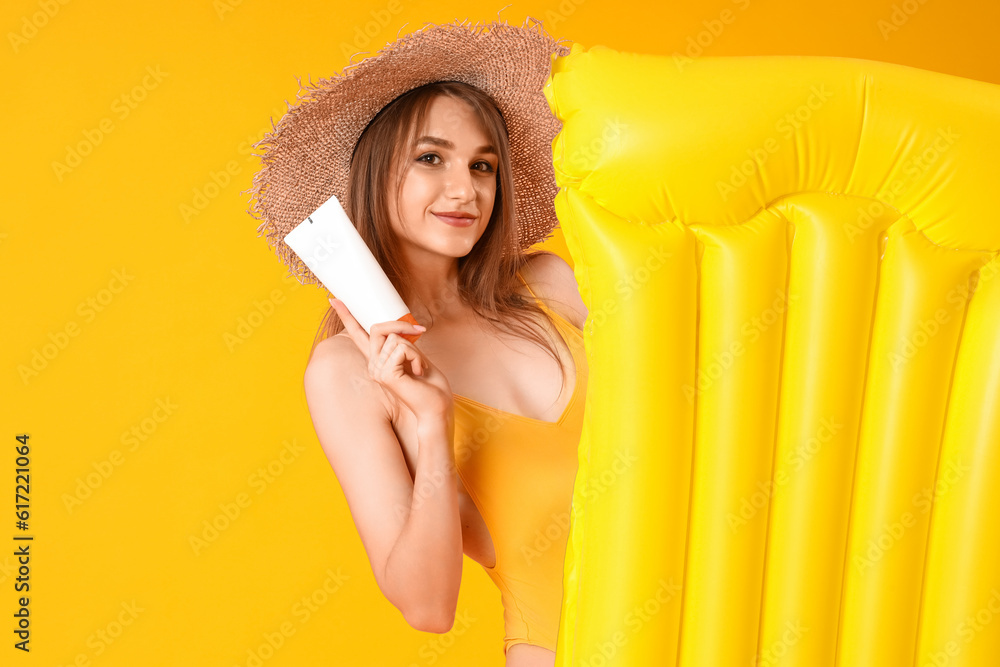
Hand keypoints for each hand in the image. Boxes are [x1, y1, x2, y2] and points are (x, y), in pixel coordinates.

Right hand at [329, 298, 452, 421]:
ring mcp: (377, 370)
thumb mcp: (414, 356)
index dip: (347, 316)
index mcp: (379, 360)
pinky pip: (402, 347)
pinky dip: (417, 357)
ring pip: (395, 338)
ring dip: (415, 349)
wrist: (436, 408)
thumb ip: (402, 342)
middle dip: (401, 324)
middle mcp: (374, 365)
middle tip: (420, 331)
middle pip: (378, 327)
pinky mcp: (385, 374)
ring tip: (419, 369)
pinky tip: (419, 372)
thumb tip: (398, 327)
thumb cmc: (430, 386)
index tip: (334, 299)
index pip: (358, 335)